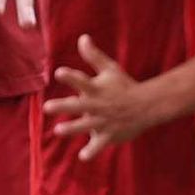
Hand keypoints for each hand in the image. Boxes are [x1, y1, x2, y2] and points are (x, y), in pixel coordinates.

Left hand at [43, 34, 158, 159]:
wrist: (147, 106)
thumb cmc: (124, 86)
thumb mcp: (110, 69)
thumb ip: (93, 56)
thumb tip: (82, 37)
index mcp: (96, 89)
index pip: (81, 80)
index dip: (70, 77)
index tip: (59, 72)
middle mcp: (99, 105)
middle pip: (79, 105)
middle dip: (63, 106)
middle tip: (47, 107)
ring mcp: (105, 121)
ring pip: (86, 126)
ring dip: (73, 128)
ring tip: (58, 130)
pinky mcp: (110, 135)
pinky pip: (100, 145)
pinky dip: (92, 151)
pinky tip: (83, 157)